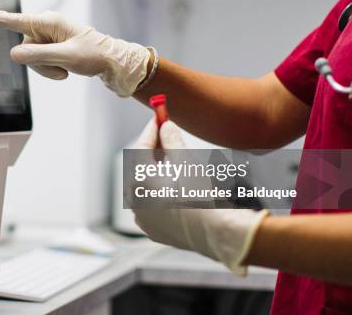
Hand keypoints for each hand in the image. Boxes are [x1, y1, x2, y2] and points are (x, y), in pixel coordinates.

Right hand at [0, 4, 150, 96]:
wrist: (113, 62)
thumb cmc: (94, 55)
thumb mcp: (66, 57)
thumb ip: (38, 56)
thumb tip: (15, 54)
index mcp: (48, 21)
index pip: (14, 20)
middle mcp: (46, 26)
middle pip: (24, 46)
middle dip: (39, 62)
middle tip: (62, 68)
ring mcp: (48, 37)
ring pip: (31, 57)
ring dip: (46, 68)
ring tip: (66, 70)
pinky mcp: (52, 46)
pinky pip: (40, 60)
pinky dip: (50, 68)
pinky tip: (65, 69)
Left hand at [132, 120, 268, 275]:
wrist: (216, 232)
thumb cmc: (200, 194)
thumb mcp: (186, 160)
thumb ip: (171, 140)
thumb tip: (166, 126)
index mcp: (138, 180)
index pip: (141, 147)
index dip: (152, 131)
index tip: (160, 118)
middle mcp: (135, 199)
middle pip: (140, 167)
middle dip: (154, 151)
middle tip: (166, 137)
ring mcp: (142, 217)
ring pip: (146, 187)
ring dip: (157, 172)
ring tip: (175, 162)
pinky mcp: (152, 230)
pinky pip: (153, 205)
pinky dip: (161, 193)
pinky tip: (176, 188)